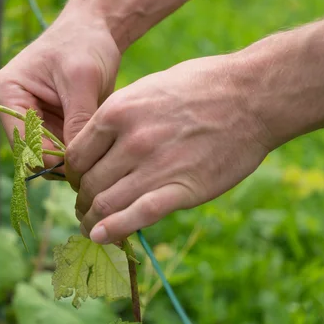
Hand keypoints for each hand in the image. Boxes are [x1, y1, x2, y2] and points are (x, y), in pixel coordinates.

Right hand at [0, 14, 120, 167]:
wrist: (95, 28)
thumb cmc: (84, 43)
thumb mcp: (82, 79)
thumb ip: (77, 119)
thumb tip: (75, 160)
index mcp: (5, 92)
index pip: (22, 141)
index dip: (51, 157)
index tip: (84, 160)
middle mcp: (11, 109)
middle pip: (32, 154)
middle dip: (62, 161)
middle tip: (95, 159)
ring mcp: (29, 119)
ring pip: (47, 158)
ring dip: (71, 159)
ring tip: (100, 148)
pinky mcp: (47, 125)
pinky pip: (60, 152)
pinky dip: (77, 153)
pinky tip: (98, 144)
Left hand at [66, 54, 271, 243]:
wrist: (251, 96)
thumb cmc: (198, 86)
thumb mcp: (145, 88)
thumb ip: (117, 117)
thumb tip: (96, 142)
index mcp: (116, 112)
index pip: (75, 156)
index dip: (72, 174)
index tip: (79, 181)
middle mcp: (130, 140)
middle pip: (88, 183)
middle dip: (82, 199)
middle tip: (84, 207)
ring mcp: (155, 166)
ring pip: (106, 204)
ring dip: (92, 219)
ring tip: (91, 226)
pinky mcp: (182, 188)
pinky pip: (139, 215)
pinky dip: (115, 230)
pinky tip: (102, 237)